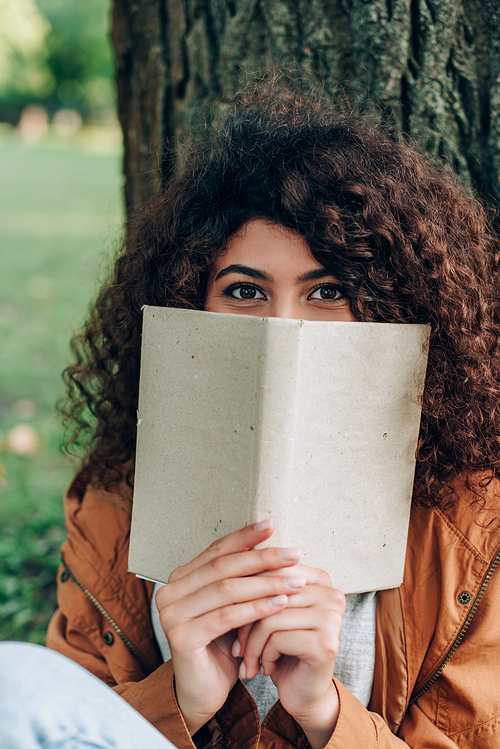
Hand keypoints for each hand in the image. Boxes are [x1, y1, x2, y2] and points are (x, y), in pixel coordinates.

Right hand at [156, 520, 304, 734]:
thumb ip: (239, 578)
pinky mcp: (181, 637)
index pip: (216, 551)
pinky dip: (256, 607)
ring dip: (265, 583)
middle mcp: (170, 592)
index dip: (244, 537)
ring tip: (295, 580)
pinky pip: (226, 616)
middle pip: (223, 567)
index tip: (271, 525)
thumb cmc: (221, 645)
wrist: (202, 692)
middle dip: (261, 558)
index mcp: (180, 579)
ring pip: (227, 590)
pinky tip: (280, 603)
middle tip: (293, 554)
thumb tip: (273, 545)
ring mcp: (171, 615)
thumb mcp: (230, 606)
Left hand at [233, 565, 345, 748]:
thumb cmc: (283, 649)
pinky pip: (277, 639)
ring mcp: (332, 619)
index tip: (232, 615)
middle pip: (270, 594)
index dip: (246, 592)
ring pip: (270, 617)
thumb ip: (262, 585)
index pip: (273, 571)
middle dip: (245, 621)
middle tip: (236, 645)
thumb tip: (229, 559)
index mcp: (321, 580)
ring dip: (251, 643)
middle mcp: (333, 595)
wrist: (302, 695)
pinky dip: (262, 655)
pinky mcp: (326, 644)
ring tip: (247, 660)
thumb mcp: (271, 612)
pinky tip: (266, 668)